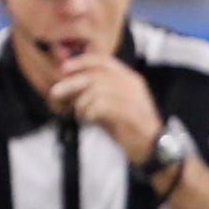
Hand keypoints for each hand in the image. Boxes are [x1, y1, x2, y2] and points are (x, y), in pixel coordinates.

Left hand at [48, 51, 162, 160]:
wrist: (153, 147)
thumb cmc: (130, 127)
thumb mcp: (113, 105)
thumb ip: (96, 93)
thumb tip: (68, 86)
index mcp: (130, 78)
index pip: (103, 60)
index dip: (80, 62)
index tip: (63, 69)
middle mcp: (131, 84)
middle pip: (94, 75)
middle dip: (70, 84)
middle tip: (55, 94)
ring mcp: (132, 98)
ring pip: (94, 91)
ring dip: (80, 103)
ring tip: (80, 115)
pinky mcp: (129, 113)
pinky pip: (99, 106)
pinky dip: (88, 113)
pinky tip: (88, 121)